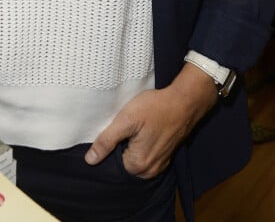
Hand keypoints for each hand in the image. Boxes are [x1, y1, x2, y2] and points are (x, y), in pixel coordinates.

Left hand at [85, 64, 216, 177]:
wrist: (184, 102)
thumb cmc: (155, 108)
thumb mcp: (126, 120)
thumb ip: (107, 140)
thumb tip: (90, 160)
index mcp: (138, 166)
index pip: (111, 163)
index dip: (108, 146)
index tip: (113, 130)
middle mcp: (149, 171)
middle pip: (123, 162)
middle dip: (120, 146)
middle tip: (123, 126)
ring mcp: (159, 165)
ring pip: (135, 158)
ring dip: (131, 145)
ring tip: (133, 127)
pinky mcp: (165, 156)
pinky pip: (146, 155)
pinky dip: (141, 145)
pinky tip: (143, 130)